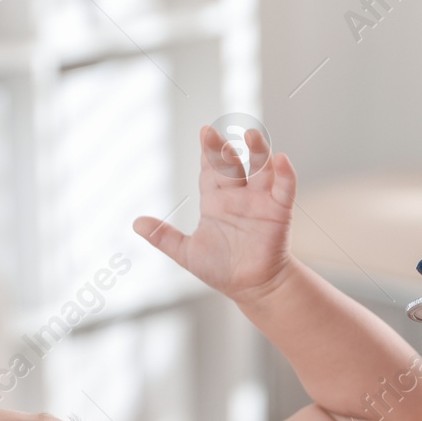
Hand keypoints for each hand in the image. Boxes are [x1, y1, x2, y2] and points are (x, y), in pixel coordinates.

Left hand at [134, 126, 297, 302]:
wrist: (251, 288)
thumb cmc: (222, 269)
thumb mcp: (187, 253)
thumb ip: (164, 237)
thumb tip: (136, 223)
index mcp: (216, 201)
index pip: (210, 169)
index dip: (207, 152)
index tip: (204, 131)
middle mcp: (238, 195)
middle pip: (231, 164)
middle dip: (221, 149)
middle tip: (212, 134)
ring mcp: (259, 201)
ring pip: (260, 169)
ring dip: (258, 151)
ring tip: (251, 135)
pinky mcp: (279, 211)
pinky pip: (284, 188)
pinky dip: (285, 174)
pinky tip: (281, 159)